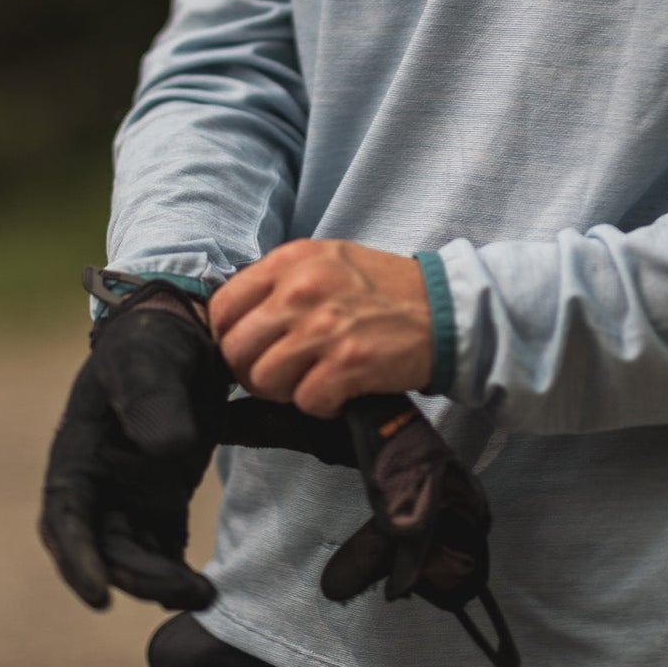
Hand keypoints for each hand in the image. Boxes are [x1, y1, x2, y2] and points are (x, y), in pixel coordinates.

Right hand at [39, 284, 230, 610]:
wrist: (183, 334)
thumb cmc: (153, 342)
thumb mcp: (149, 361)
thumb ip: (153, 399)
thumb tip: (165, 451)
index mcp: (78, 455)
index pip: (67, 518)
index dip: (77, 560)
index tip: (99, 597)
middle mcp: (97, 484)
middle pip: (105, 549)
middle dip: (137, 578)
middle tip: (184, 590)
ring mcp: (128, 495)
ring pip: (134, 557)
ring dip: (160, 582)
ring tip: (205, 593)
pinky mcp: (160, 499)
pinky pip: (161, 548)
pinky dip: (174, 572)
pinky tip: (203, 589)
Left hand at [209, 240, 432, 418]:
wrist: (445, 309)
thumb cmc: (382, 289)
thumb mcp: (326, 263)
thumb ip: (280, 284)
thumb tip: (236, 324)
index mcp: (291, 261)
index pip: (223, 307)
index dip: (230, 337)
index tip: (252, 349)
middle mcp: (300, 290)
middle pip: (236, 350)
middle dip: (252, 370)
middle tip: (283, 372)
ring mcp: (323, 327)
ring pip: (263, 380)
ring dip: (285, 391)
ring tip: (313, 380)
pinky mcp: (348, 363)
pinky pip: (305, 402)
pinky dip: (321, 405)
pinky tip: (340, 391)